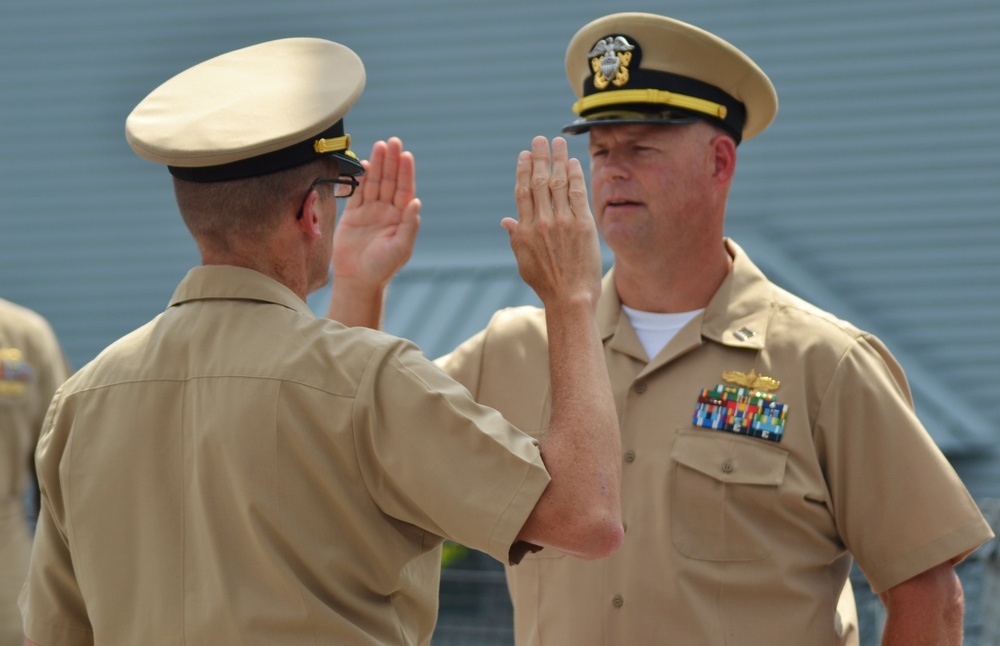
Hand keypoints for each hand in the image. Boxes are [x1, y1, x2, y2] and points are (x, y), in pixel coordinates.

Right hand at [332, 137, 420, 290]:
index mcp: (401, 218)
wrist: (357, 279)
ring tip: (379, 146)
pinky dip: (360, 178)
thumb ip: (409, 225)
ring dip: (377, 165)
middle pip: (390, 181)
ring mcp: (370, 211)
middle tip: (393, 141)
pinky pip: (357, 192)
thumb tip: (416, 203)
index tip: (405, 155)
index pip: (405, 190)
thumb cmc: (382, 267)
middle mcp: (387, 211)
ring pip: (374, 183)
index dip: (405, 172)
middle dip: (391, 162)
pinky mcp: (353, 214)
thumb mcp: (401, 248)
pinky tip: (363, 165)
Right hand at [503, 136, 601, 306]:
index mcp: (524, 230)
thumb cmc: (547, 283)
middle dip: (539, 157)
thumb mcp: (524, 261)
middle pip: (538, 181)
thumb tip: (505, 221)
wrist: (569, 298)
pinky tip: (573, 162)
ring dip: (558, 159)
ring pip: (558, 183)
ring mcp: (562, 222)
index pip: (522, 192)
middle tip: (540, 139)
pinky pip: (578, 193)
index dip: (523, 170)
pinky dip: (575, 175)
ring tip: (558, 142)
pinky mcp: (582, 225)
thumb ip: (515, 237)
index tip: (525, 155)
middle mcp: (541, 222)